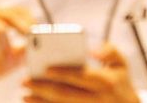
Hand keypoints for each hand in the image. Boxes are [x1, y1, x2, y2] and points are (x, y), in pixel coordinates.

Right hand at [0, 5, 33, 102]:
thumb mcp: (9, 58)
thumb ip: (23, 50)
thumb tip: (39, 42)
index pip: (19, 11)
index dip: (31, 20)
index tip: (41, 31)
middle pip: (12, 15)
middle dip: (24, 29)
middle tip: (32, 39)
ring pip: (0, 31)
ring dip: (3, 51)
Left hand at [24, 43, 139, 102]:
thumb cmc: (120, 82)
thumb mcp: (122, 64)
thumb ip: (110, 51)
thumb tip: (92, 50)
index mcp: (105, 81)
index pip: (81, 76)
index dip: (63, 72)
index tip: (45, 68)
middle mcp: (96, 98)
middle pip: (65, 93)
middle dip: (43, 87)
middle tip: (25, 80)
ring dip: (40, 101)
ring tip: (24, 94)